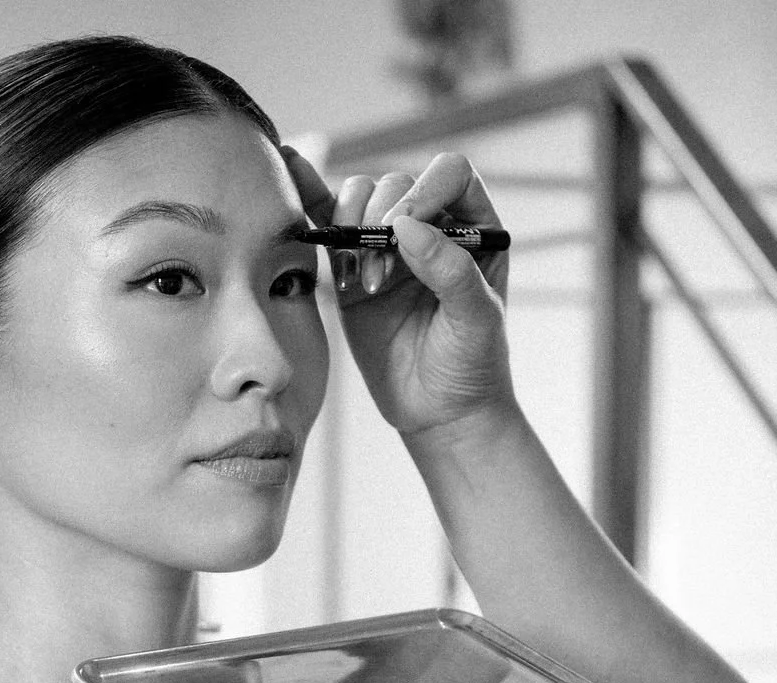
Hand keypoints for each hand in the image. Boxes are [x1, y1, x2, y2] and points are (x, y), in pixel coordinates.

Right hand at [283, 146, 515, 437]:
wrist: (439, 413)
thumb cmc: (472, 366)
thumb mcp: (476, 320)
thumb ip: (451, 270)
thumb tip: (407, 226)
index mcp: (474, 228)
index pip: (451, 175)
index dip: (425, 188)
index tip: (404, 226)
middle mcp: (431, 228)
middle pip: (397, 184)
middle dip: (381, 219)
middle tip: (380, 273)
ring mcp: (389, 248)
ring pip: (360, 199)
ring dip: (351, 228)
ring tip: (361, 281)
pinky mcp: (352, 271)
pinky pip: (329, 227)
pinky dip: (313, 209)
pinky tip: (300, 193)